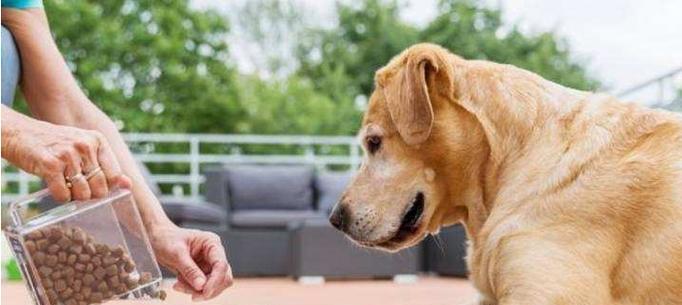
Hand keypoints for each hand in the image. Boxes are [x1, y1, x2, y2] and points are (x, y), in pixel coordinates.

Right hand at [1, 108, 129, 200]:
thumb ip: (105, 165)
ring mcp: (68, 154)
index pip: (114, 175)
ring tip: (66, 186)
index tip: (95, 187)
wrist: (21, 133)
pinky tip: (56, 187)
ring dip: (74, 197)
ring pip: (83, 193)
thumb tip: (130, 186)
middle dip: (90, 195)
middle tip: (78, 189)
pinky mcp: (50, 164)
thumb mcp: (84, 147)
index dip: (106, 187)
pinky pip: (63, 194)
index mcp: (98, 140)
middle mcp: (85, 145)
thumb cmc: (56, 144)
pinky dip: (61, 197)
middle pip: (100, 187)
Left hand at [149, 224, 232, 300]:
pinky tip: (179, 284)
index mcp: (211, 243)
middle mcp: (214, 254)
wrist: (158, 239)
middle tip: (191, 295)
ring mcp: (209, 264)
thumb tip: (201, 285)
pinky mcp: (202, 273)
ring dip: (198, 291)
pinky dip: (192, 290)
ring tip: (179, 286)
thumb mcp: (176, 253)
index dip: (215, 280)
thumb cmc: (166, 239)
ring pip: (214, 285)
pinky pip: (203, 287)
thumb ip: (189, 269)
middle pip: (223, 277)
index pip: (221, 264)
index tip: (205, 292)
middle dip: (208, 288)